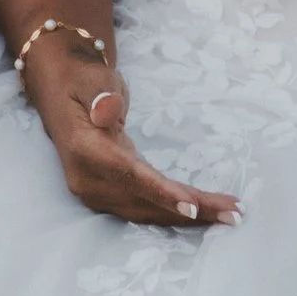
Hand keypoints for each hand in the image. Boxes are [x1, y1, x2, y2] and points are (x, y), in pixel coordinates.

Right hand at [24, 43, 240, 227]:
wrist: (62, 95)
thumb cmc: (84, 81)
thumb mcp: (93, 78)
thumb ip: (100, 94)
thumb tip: (107, 111)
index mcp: (83, 150)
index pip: (127, 174)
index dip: (160, 192)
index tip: (192, 207)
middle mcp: (87, 180)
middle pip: (144, 200)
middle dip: (190, 210)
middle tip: (234, 214)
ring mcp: (95, 192)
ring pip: (147, 211)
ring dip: (188, 217)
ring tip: (229, 216)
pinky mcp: (107, 196)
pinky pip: (143, 209)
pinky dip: (173, 213)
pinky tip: (203, 214)